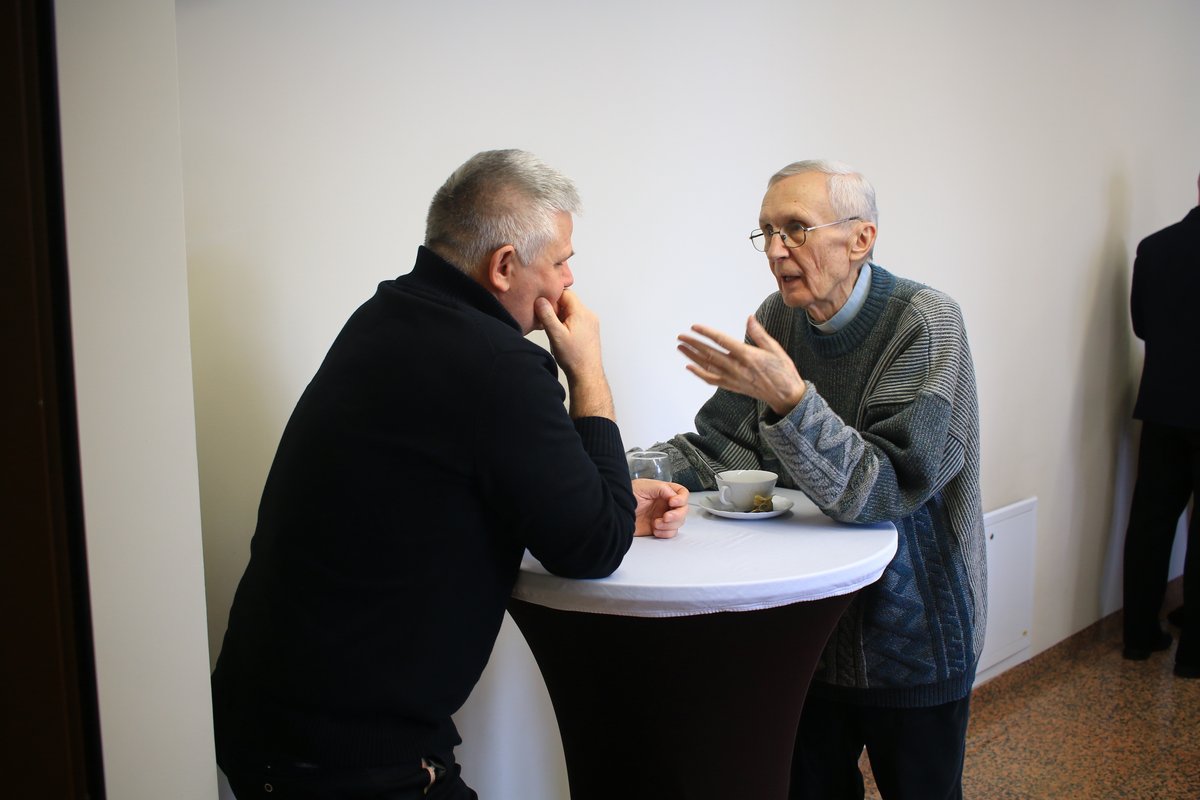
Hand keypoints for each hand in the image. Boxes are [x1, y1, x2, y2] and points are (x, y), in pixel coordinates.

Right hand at [535, 291, 602, 383]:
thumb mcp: (556, 335)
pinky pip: (575, 319)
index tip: (543, 307)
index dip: (552, 297)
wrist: (587, 373)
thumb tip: (540, 300)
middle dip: (555, 309)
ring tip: (555, 332)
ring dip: (560, 317)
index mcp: (581, 312)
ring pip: (571, 311)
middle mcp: (589, 315)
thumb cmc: (573, 357)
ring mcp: (591, 322)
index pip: (565, 293)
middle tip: (547, 322)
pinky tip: (562, 336)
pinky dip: (566, 323)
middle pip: (568, 302)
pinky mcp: (590, 330)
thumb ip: (547, 316)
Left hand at [631, 479, 688, 538]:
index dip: (681, 499)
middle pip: (683, 510)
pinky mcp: (658, 528)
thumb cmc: (626, 495)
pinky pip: (670, 533)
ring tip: (656, 523)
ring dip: (669, 525)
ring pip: (678, 523)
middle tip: (666, 517)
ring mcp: (662, 517)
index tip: (673, 502)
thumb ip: (662, 489)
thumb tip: (674, 495)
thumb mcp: (644, 486)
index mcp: (664, 491)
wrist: (616, 511)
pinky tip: (655, 530)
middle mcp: (665, 504)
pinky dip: (665, 533)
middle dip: (676, 515)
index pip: (682, 494)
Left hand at [677, 315, 805, 415]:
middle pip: (710, 354)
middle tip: (681, 336)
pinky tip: (690, 367)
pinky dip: (699, 373)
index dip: (707, 333)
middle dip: (694, 344)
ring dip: (692, 357)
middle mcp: (737, 368)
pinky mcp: (732, 386)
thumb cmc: (782, 371)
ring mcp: (733, 378)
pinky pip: (712, 380)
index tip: (695, 327)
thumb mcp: (775, 349)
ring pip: (708, 366)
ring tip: (681, 348)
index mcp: (748, 356)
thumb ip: (759, 334)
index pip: (722, 341)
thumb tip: (749, 318)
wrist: (786, 395)